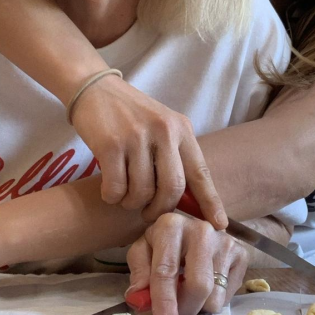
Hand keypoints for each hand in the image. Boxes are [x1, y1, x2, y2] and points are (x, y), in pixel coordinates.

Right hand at [71, 76, 226, 228]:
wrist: (96, 89)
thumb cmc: (131, 114)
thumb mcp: (162, 127)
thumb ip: (175, 156)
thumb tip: (191, 202)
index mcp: (181, 129)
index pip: (201, 172)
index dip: (211, 202)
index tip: (219, 225)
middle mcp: (163, 131)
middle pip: (173, 188)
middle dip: (161, 209)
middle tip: (149, 214)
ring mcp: (136, 137)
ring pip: (142, 192)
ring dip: (132, 203)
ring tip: (125, 195)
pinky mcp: (110, 144)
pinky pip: (116, 188)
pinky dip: (112, 196)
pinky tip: (110, 188)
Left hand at [126, 213, 247, 314]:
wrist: (191, 231)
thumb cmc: (163, 245)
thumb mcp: (143, 253)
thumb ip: (139, 274)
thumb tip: (138, 298)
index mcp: (171, 225)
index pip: (166, 271)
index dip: (165, 303)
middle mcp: (202, 229)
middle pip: (198, 285)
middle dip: (186, 309)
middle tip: (178, 314)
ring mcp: (225, 241)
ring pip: (215, 296)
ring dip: (200, 307)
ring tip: (190, 295)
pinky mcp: (242, 254)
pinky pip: (229, 296)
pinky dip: (215, 301)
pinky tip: (207, 287)